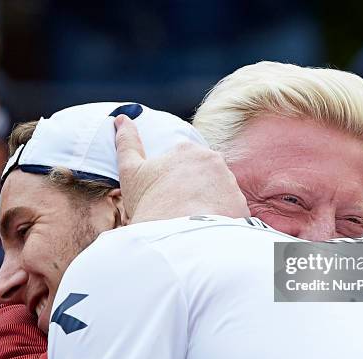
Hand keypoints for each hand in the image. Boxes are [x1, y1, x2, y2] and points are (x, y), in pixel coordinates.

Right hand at [114, 114, 249, 223]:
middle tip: (179, 210)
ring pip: (220, 193)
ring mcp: (230, 182)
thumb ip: (127, 143)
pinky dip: (221, 219)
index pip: (185, 162)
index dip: (175, 181)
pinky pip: (232, 211)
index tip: (168, 196)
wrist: (175, 236)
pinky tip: (206, 228)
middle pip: (205, 176)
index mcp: (188, 150)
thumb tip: (122, 118)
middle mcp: (214, 160)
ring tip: (192, 221)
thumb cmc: (150, 203)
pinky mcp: (240, 205)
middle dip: (196, 190)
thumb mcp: (131, 171)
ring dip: (210, 204)